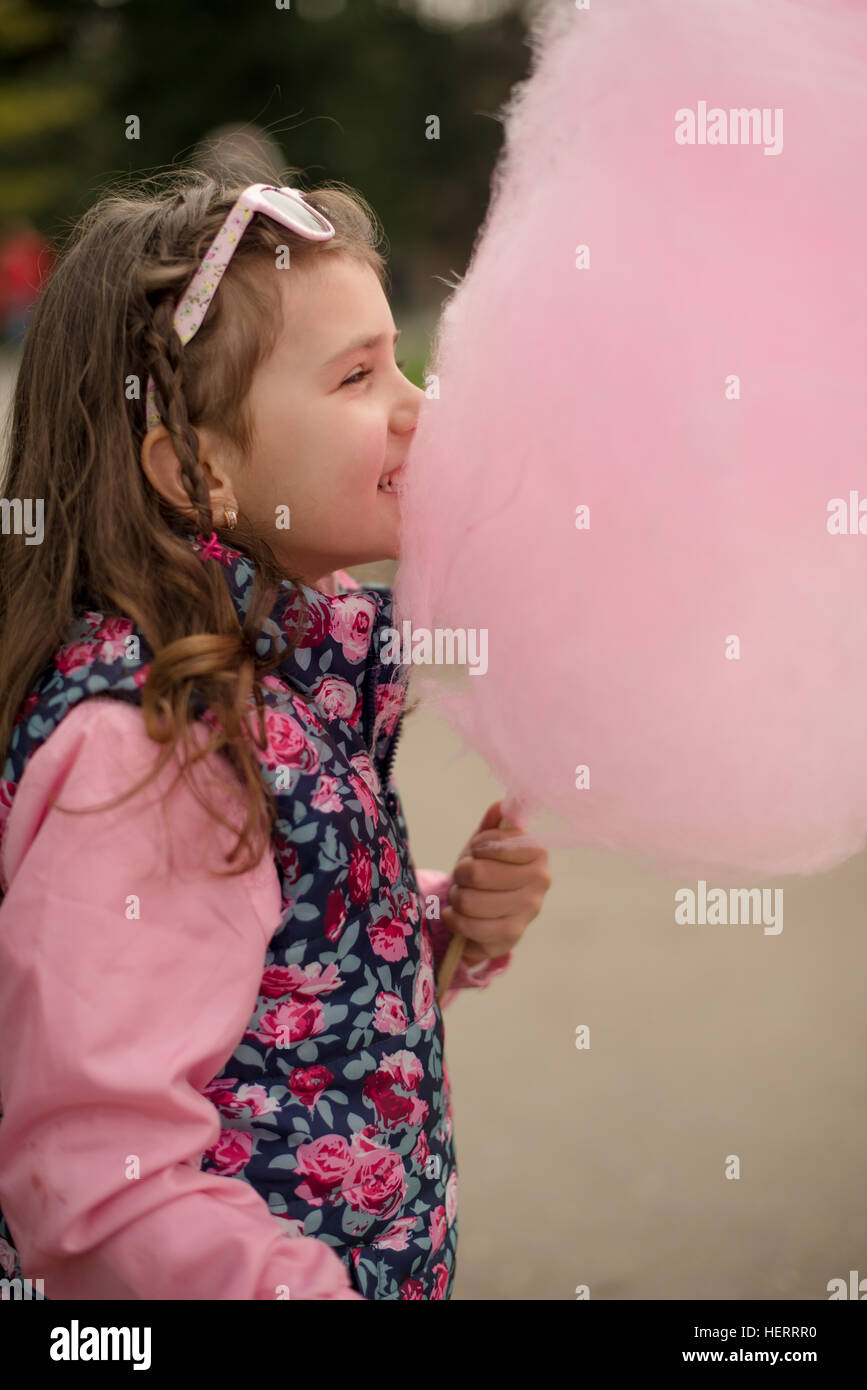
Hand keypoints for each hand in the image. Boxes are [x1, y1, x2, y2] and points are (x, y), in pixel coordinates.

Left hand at [439, 800, 550, 966]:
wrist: (482, 910)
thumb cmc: (485, 870)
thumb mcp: (486, 845)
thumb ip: (492, 826)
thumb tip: (500, 806)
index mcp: (537, 853)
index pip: (496, 843)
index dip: (477, 847)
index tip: (476, 852)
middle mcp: (540, 882)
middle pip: (478, 874)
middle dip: (461, 874)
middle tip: (463, 877)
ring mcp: (528, 913)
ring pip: (470, 902)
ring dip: (456, 898)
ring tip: (460, 897)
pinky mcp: (511, 938)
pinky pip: (470, 929)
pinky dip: (454, 920)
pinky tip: (455, 916)